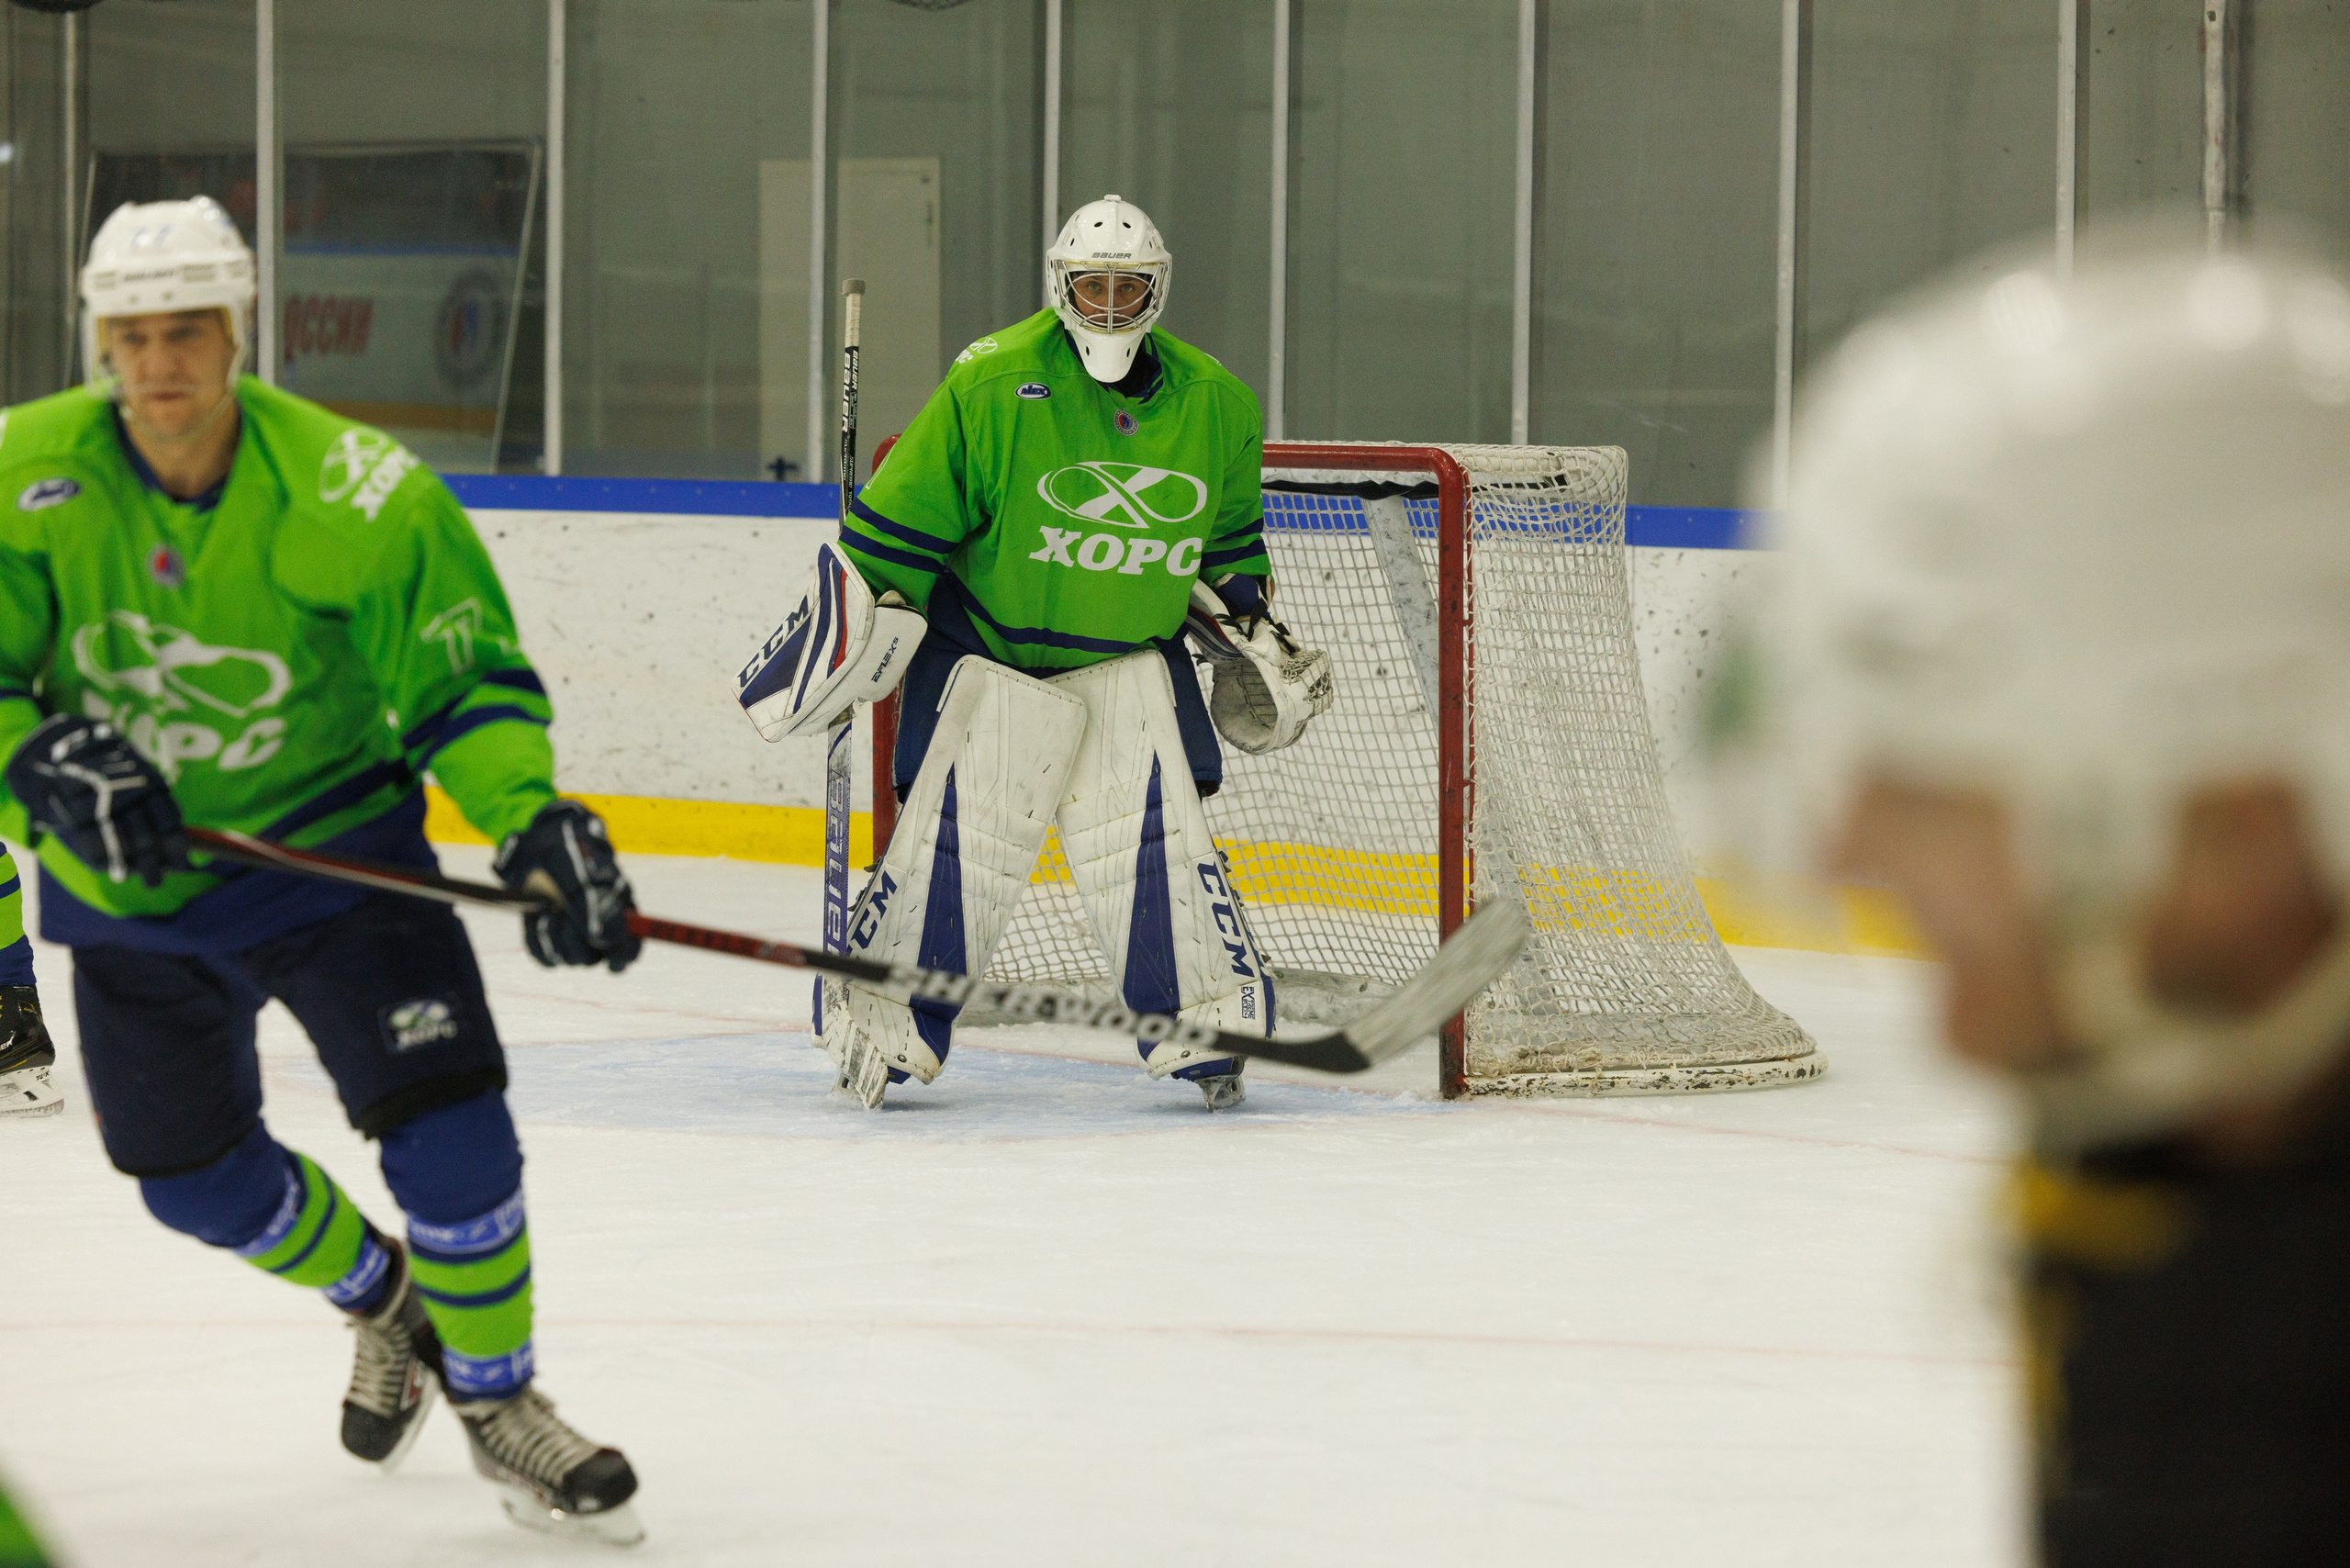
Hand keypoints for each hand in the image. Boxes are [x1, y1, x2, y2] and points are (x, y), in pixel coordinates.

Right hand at [4, 714, 190, 886]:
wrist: (74, 752)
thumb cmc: (119, 771)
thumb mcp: (144, 776)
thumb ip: (160, 807)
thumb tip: (182, 848)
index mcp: (151, 782)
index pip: (169, 824)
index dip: (177, 850)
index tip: (183, 866)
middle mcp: (128, 793)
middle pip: (146, 840)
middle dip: (154, 867)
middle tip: (156, 882)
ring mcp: (101, 803)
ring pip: (121, 845)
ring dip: (132, 868)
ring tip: (141, 880)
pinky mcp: (77, 811)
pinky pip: (92, 845)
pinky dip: (103, 861)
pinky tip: (110, 869)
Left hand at [492, 800, 642, 971]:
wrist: (533, 836)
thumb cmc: (566, 846)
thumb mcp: (578, 870)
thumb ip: (592, 904)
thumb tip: (606, 939)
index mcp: (617, 905)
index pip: (629, 943)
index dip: (625, 955)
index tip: (614, 962)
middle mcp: (597, 923)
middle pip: (595, 957)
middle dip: (575, 942)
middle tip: (559, 916)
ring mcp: (572, 929)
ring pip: (570, 958)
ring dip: (554, 939)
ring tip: (544, 911)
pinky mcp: (548, 933)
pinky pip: (546, 956)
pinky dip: (538, 941)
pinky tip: (535, 918)